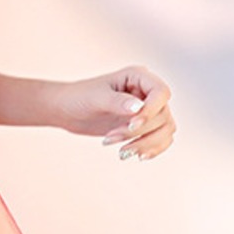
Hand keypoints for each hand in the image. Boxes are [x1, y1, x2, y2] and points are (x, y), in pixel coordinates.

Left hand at [51, 65, 176, 160]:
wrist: (67, 110)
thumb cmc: (79, 97)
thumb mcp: (96, 98)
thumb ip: (117, 102)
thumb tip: (138, 108)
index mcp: (138, 77)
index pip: (161, 93)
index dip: (151, 110)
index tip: (131, 125)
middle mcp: (147, 92)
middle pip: (163, 115)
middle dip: (139, 131)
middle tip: (111, 138)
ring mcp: (148, 109)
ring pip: (166, 129)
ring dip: (147, 143)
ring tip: (123, 152)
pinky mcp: (144, 126)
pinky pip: (161, 139)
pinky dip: (152, 149)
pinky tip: (136, 156)